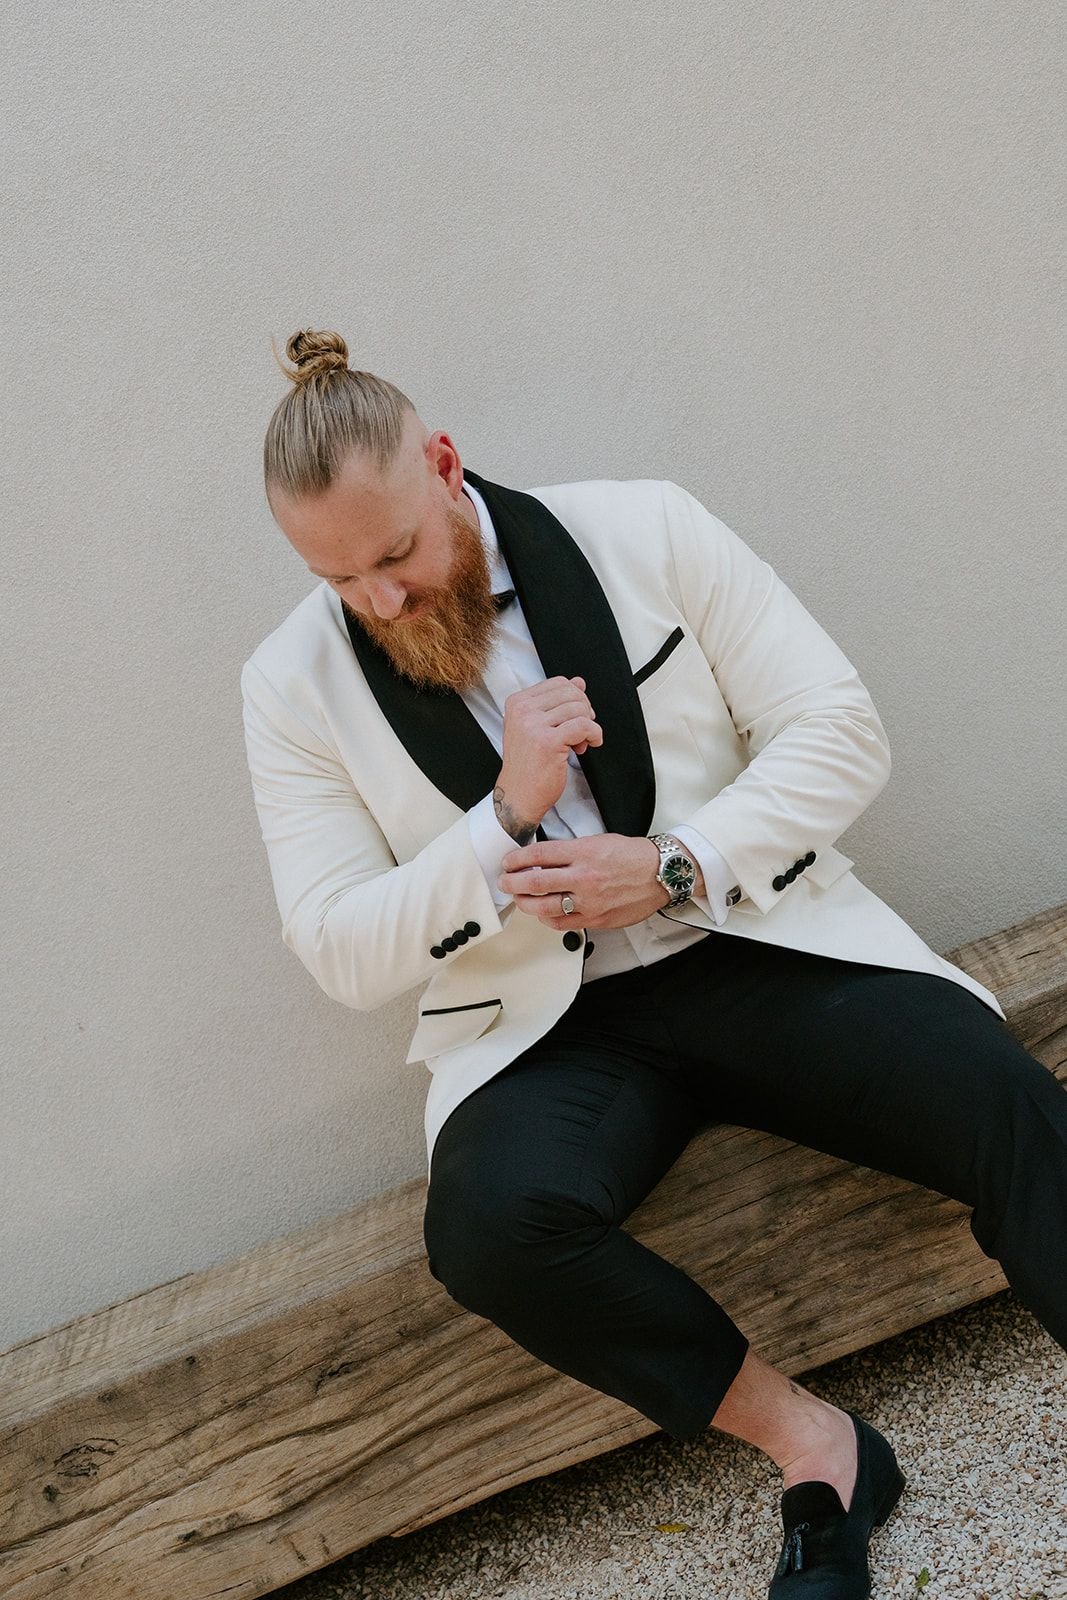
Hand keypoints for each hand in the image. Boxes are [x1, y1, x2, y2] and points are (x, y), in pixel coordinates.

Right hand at [496, 676, 601, 832]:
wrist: (519, 794)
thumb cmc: (527, 765)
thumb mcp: (537, 727)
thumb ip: (556, 703)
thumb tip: (578, 682)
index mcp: (517, 703)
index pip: (558, 683)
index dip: (575, 698)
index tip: (576, 716)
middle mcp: (522, 711)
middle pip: (570, 693)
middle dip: (584, 710)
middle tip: (582, 730)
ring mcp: (533, 725)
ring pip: (578, 709)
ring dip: (588, 725)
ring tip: (580, 742)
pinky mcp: (548, 742)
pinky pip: (584, 726)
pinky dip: (594, 734)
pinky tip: (590, 743)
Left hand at [498, 834, 675, 929]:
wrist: (662, 874)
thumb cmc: (633, 856)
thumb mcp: (599, 841)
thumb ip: (571, 850)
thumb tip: (544, 859)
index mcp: (584, 853)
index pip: (539, 855)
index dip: (517, 859)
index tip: (508, 862)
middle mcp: (584, 877)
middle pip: (535, 882)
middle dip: (512, 883)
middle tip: (504, 882)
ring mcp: (589, 901)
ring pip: (544, 907)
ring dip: (525, 903)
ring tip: (519, 899)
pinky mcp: (596, 919)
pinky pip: (563, 923)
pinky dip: (548, 919)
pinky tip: (543, 913)